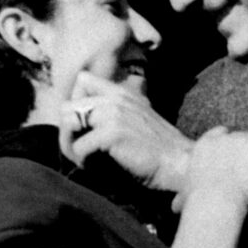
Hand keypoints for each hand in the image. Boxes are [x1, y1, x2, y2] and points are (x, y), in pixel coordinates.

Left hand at [60, 71, 193, 191]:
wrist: (180, 164)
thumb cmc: (160, 149)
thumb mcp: (141, 118)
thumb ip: (119, 111)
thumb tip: (88, 119)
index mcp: (122, 93)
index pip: (82, 80)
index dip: (76, 104)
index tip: (86, 126)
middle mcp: (116, 98)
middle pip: (67, 106)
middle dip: (69, 131)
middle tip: (81, 150)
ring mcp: (113, 113)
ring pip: (68, 123)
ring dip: (71, 145)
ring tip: (86, 159)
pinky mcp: (112, 133)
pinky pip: (79, 146)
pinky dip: (84, 161)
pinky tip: (97, 168)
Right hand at [174, 127, 247, 213]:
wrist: (216, 203)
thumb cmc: (200, 205)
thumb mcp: (187, 195)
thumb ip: (185, 194)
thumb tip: (175, 208)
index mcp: (206, 143)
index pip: (222, 133)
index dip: (231, 145)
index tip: (237, 158)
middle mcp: (225, 137)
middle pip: (243, 135)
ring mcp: (244, 140)